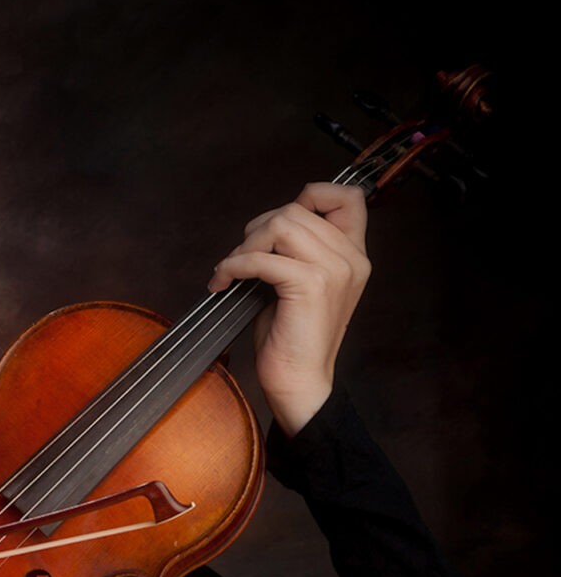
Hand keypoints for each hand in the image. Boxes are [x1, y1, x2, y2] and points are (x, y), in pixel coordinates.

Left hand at [206, 183, 369, 433]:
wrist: (300, 380)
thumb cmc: (291, 335)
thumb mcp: (299, 282)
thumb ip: (295, 249)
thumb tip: (264, 225)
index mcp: (353, 255)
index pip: (348, 197)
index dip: (310, 195)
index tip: (277, 224)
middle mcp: (350, 258)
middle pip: (295, 209)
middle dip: (257, 229)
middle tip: (241, 258)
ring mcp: (334, 270)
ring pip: (280, 225)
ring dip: (245, 246)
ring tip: (233, 270)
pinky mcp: (310, 285)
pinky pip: (261, 258)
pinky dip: (234, 266)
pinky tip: (223, 282)